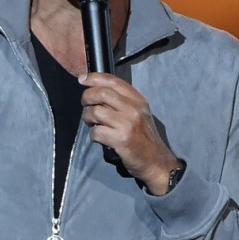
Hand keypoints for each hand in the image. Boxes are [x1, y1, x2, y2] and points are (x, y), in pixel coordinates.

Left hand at [79, 72, 179, 194]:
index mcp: (138, 100)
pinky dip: (93, 134)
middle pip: (102, 93)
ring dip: (87, 117)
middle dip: (87, 96)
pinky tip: (99, 137)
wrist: (156, 162)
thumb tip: (96, 90)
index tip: (82, 79)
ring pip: (96, 112)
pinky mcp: (121, 139)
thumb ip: (122, 101)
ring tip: (91, 122)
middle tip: (84, 103)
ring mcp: (127, 124)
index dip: (95, 78)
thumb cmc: (144, 137)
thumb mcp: (139, 113)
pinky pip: (96, 131)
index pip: (114, 81)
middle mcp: (133, 109)